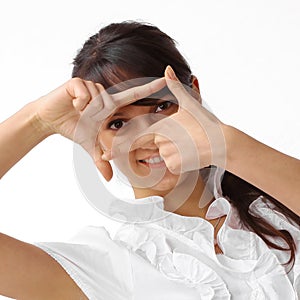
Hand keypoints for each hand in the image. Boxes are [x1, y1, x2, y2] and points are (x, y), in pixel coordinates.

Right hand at [35, 77, 166, 179]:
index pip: (133, 95)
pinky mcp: (77, 82)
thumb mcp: (89, 144)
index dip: (149, 88)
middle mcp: (102, 94)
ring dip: (86, 110)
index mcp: (109, 106)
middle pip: (110, 103)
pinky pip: (85, 93)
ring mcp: (90, 86)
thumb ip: (100, 158)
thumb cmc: (73, 128)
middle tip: (83, 118)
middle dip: (96, 116)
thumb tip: (110, 178)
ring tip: (77, 111)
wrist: (49, 118)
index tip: (165, 80)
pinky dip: (79, 102)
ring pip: (97, 98)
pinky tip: (73, 104)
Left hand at [112, 66, 226, 173]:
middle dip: (160, 145)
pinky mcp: (176, 166)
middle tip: (166, 144)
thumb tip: (167, 68)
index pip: (135, 137)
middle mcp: (161, 141)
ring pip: (163, 155)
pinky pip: (171, 164)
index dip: (118, 147)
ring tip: (189, 144)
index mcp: (161, 125)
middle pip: (153, 145)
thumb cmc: (206, 123)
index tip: (103, 156)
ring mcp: (168, 154)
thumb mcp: (190, 104)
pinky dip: (179, 162)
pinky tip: (191, 154)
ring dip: (174, 152)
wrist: (222, 143)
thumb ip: (175, 87)